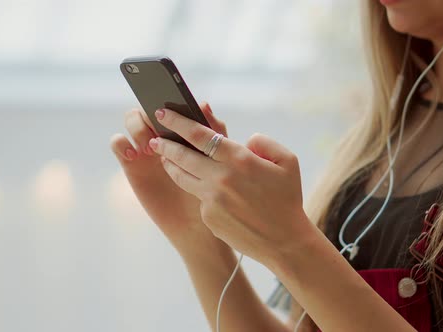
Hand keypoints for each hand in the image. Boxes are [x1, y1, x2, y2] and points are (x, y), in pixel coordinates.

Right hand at [110, 102, 227, 246]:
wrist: (199, 225)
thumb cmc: (215, 191)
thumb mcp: (221, 161)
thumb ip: (215, 133)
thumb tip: (204, 104)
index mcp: (185, 127)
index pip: (172, 100)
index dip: (168, 97)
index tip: (171, 109)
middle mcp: (163, 132)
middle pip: (148, 104)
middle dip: (152, 112)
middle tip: (160, 128)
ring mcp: (145, 146)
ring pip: (131, 118)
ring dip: (138, 126)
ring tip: (150, 147)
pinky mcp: (131, 163)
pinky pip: (117, 142)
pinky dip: (121, 142)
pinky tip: (134, 155)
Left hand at [148, 108, 310, 267]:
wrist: (284, 241)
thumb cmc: (287, 198)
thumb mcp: (287, 162)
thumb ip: (263, 143)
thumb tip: (243, 140)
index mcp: (240, 160)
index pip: (199, 134)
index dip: (178, 121)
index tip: (163, 112)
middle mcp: (221, 178)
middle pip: (182, 155)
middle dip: (165, 143)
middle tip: (154, 137)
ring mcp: (212, 199)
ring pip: (182, 176)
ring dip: (171, 164)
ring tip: (166, 157)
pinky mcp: (208, 216)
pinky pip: (199, 197)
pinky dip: (199, 189)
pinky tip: (202, 187)